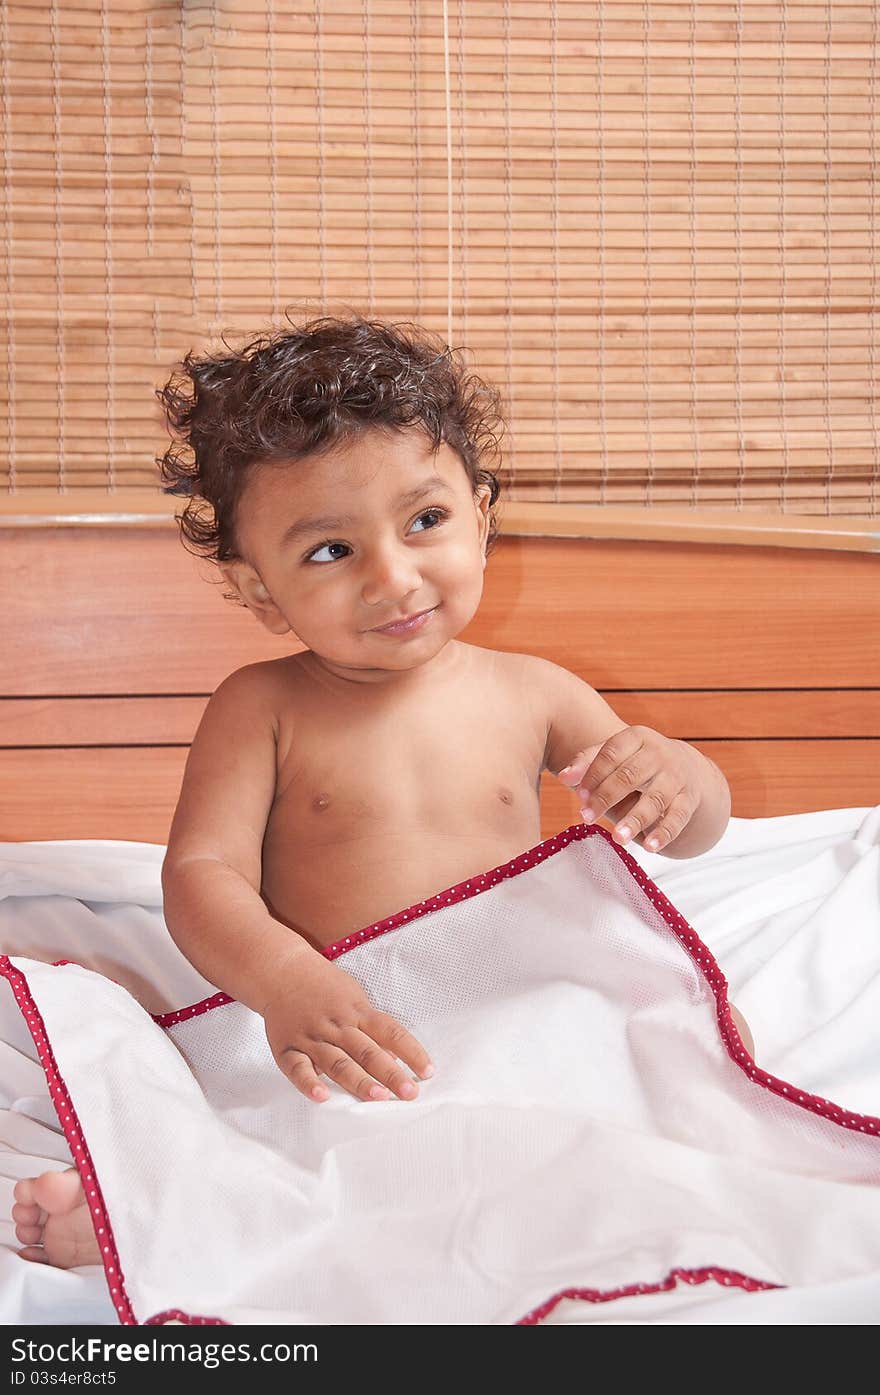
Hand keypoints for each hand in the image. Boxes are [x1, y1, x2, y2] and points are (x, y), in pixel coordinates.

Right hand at [262, 951, 433, 1103]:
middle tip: (410, 1093)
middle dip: (391, 1073)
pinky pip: (298, 1067)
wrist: (281, 971)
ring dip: (359, 1080)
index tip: (427, 1072)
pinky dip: (309, 1082)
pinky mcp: (287, 1048)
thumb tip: (396, 1059)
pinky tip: (322, 1097)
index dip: (411, 1052)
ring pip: (338, 1062)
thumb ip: (373, 1029)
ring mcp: (311, 1036)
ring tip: (379, 1097)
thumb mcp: (354, 998)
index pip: (390, 1031)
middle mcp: (337, 1025)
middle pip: (368, 1051)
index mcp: (357, 1011)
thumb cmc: (324, 987)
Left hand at [557, 725, 703, 852]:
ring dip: (635, 819)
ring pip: (655, 799)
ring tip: (618, 838)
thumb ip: (587, 762)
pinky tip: (650, 847)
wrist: (686, 768)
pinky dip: (664, 833)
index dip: (593, 775)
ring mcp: (676, 777)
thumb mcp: (615, 754)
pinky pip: (678, 817)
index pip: (611, 753)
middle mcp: (659, 754)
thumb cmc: (636, 763)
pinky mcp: (688, 799)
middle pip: (630, 776)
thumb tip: (563, 777)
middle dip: (606, 798)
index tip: (579, 796)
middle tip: (586, 818)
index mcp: (636, 737)